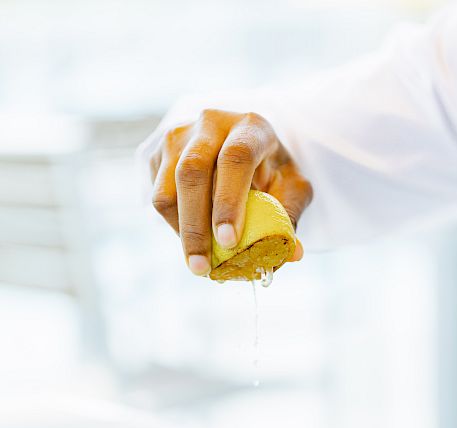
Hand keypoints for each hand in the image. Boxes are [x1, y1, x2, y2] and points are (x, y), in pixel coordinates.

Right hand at [150, 109, 312, 275]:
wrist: (239, 143)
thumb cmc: (270, 169)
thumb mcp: (291, 186)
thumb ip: (290, 217)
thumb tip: (291, 255)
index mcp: (250, 126)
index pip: (235, 158)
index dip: (229, 201)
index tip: (229, 242)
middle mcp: (210, 123)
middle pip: (191, 172)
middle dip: (195, 227)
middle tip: (202, 268)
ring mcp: (179, 137)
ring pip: (166, 189)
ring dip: (181, 232)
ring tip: (199, 262)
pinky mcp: (158, 155)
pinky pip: (158, 197)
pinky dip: (174, 226)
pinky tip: (194, 238)